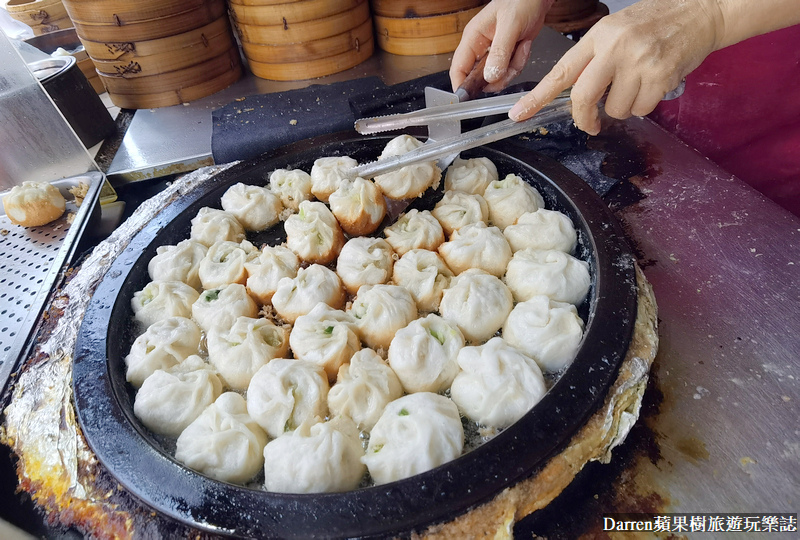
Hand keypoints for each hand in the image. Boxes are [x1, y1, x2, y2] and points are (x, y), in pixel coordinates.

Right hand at [450, 0, 553, 92]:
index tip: (469, 99)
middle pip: (480, 78)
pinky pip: (510, 71)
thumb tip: (489, 76)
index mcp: (473, 38)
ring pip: (497, 77)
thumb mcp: (510, 26)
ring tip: (520, 46)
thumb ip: (499, 52)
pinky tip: (524, 45)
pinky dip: (520, 62)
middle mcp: (480, 47)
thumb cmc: (521, 1)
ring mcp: (494, 53)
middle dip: (497, 77)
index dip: (461, 86)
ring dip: (512, 67)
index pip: (458, 68)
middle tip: (510, 65)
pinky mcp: (506, 55)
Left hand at [509, 0, 720, 133]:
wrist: (701, 11)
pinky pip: (640, 109)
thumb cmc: (656, 22)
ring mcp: (639, 64)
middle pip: (583, 98)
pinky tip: (652, 85)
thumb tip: (575, 95)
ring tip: (636, 85)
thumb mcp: (616, 30)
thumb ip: (594, 59)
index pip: (561, 71)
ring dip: (622, 108)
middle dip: (583, 118)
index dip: (537, 96)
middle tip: (590, 124)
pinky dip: (643, 105)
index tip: (519, 112)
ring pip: (615, 109)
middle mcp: (616, 49)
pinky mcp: (661, 78)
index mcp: (599, 36)